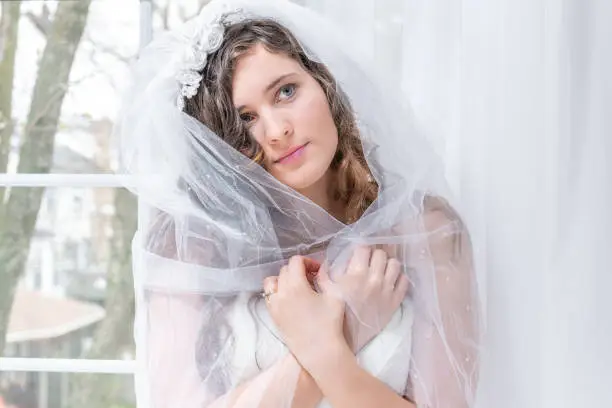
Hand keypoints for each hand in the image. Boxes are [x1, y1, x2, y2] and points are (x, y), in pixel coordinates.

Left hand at [263, 256, 345, 370]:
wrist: (320, 351)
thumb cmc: (330, 323)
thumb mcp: (335, 295)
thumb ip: (326, 277)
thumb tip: (320, 269)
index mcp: (296, 286)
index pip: (295, 262)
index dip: (308, 261)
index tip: (317, 270)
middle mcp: (281, 294)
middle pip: (284, 270)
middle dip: (298, 270)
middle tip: (312, 278)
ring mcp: (275, 306)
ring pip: (272, 282)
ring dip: (284, 279)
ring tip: (297, 286)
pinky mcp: (274, 316)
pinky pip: (269, 296)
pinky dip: (277, 292)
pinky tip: (290, 298)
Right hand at [321, 246, 409, 352]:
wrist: (350, 339)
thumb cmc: (335, 314)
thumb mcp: (326, 291)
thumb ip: (326, 273)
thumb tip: (328, 260)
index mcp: (356, 274)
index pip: (364, 248)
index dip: (360, 250)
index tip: (357, 255)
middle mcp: (374, 278)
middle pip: (381, 254)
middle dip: (374, 256)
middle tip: (369, 262)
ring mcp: (387, 289)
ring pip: (395, 264)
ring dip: (387, 264)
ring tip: (381, 270)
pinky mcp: (396, 301)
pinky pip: (404, 281)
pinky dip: (398, 278)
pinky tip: (390, 281)